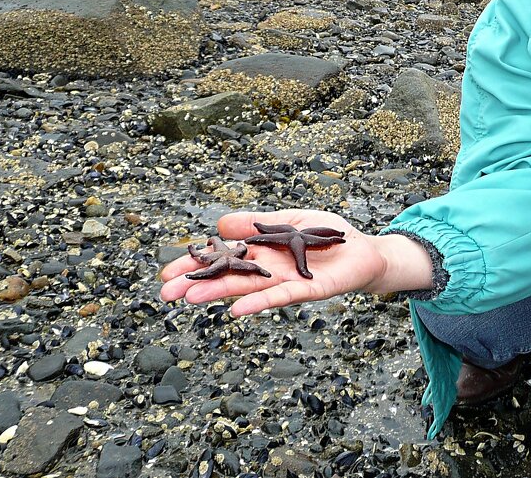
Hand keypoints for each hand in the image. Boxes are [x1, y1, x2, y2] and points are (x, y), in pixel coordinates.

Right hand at [160, 208, 393, 316]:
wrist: (364, 250)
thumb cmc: (328, 236)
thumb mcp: (289, 219)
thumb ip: (257, 222)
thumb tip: (221, 223)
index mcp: (261, 252)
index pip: (222, 258)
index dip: (196, 265)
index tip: (167, 274)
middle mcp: (268, 270)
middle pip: (227, 276)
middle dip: (196, 284)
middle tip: (165, 294)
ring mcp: (285, 281)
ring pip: (247, 288)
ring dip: (219, 294)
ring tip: (189, 299)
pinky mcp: (308, 289)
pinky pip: (280, 297)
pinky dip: (258, 303)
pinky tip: (235, 311)